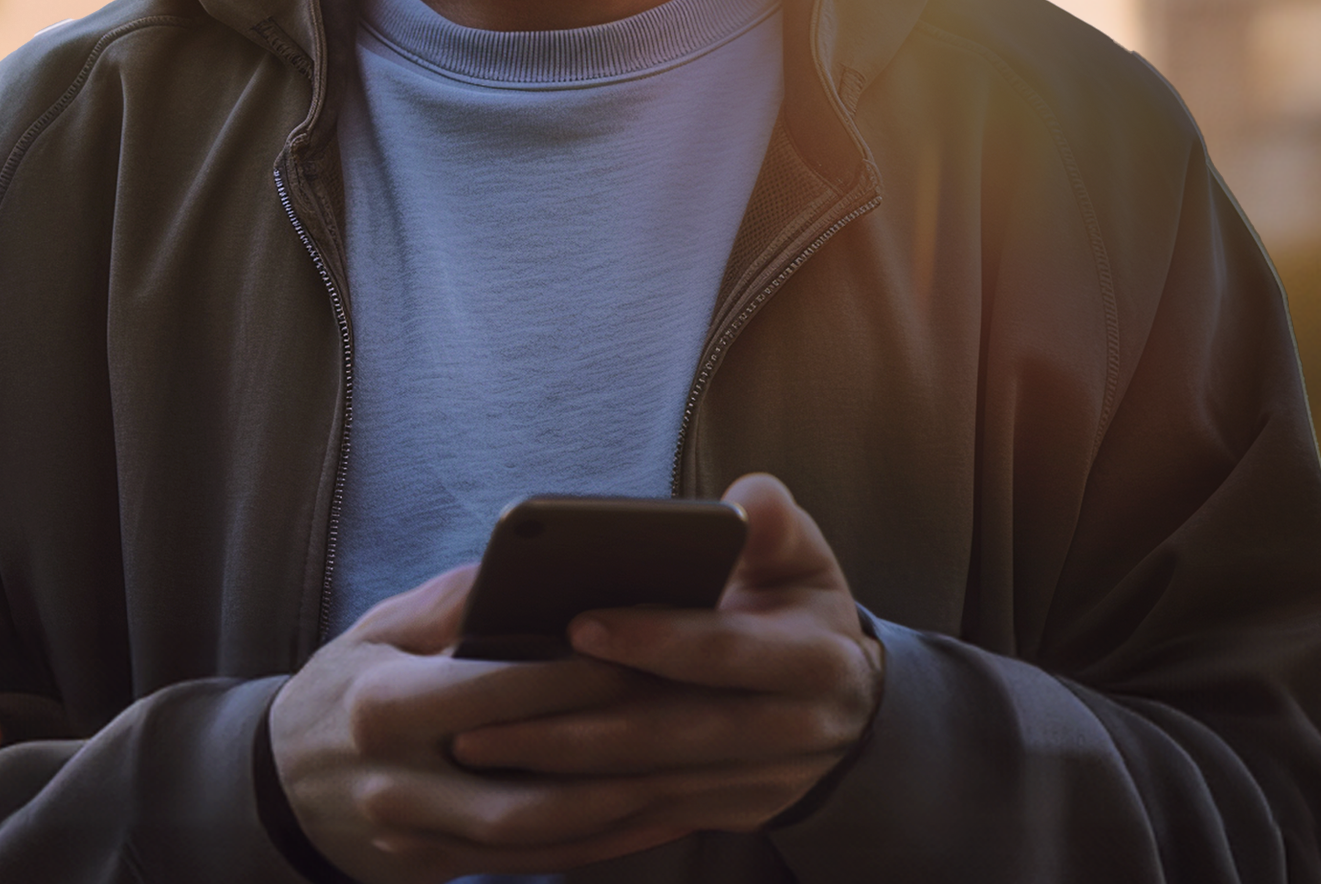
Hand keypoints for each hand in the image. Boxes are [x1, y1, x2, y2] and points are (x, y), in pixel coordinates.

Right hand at [269, 564, 711, 883]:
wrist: (277, 790)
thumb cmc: (345, 686)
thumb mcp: (378, 629)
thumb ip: (455, 600)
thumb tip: (538, 559)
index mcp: (382, 706)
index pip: (496, 691)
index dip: (579, 674)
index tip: (652, 647)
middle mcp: (398, 783)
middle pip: (529, 777)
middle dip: (618, 749)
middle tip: (697, 713)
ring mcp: (417, 839)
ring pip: (540, 834)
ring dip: (622, 807)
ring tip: (693, 769)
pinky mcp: (437, 870)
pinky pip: (534, 863)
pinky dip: (600, 841)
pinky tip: (655, 810)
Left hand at [448, 474, 883, 828]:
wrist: (843, 702)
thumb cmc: (796, 606)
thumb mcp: (802, 558)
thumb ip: (774, 523)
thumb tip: (745, 500)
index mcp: (815, 661)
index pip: (728, 652)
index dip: (657, 639)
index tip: (578, 624)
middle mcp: (796, 734)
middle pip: (672, 733)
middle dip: (574, 727)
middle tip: (481, 716)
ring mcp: (764, 785)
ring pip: (649, 785)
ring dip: (559, 773)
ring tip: (476, 748)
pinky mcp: (731, 814)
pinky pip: (646, 818)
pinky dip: (577, 805)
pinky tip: (514, 787)